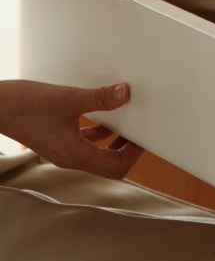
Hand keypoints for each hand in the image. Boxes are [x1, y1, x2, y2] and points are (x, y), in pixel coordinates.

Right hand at [0, 80, 142, 177]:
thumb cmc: (23, 105)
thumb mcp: (67, 99)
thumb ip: (98, 98)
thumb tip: (125, 93)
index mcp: (74, 155)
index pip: (115, 167)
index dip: (134, 153)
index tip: (145, 134)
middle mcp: (70, 157)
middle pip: (109, 165)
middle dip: (128, 149)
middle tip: (141, 128)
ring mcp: (63, 149)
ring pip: (98, 154)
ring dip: (116, 140)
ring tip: (129, 120)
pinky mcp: (57, 139)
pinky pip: (86, 142)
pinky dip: (100, 132)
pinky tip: (104, 114)